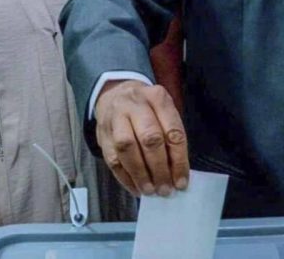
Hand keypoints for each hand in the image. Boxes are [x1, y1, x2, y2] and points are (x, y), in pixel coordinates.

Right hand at [94, 80, 189, 196]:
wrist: (116, 94)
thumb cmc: (147, 109)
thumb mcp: (164, 111)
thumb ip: (171, 137)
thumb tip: (177, 174)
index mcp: (158, 98)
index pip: (173, 131)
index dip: (179, 160)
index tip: (181, 182)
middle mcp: (135, 105)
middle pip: (150, 138)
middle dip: (159, 168)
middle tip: (165, 189)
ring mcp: (116, 118)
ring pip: (127, 148)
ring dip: (140, 174)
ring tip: (150, 190)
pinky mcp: (102, 134)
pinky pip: (112, 158)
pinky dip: (124, 177)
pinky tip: (135, 187)